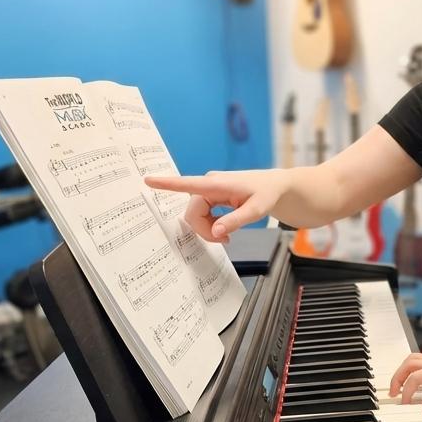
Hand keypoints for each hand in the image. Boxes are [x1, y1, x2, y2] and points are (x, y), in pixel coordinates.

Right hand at [144, 170, 287, 240]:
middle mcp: (208, 185)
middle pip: (192, 212)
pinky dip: (210, 225)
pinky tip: (224, 230)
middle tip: (225, 241)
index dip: (167, 184)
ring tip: (227, 236)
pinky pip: (202, 215)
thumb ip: (236, 221)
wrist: (273, 186)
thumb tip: (216, 232)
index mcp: (217, 184)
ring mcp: (208, 191)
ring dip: (207, 229)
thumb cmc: (266, 194)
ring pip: (196, 216)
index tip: (148, 180)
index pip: (188, 183)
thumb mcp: (256, 210)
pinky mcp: (211, 197)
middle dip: (204, 230)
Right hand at [389, 353, 421, 411]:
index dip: (406, 392)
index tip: (405, 405)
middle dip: (397, 377)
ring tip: (398, 388)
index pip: (415, 377)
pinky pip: (420, 363)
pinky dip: (411, 371)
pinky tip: (413, 385)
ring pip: (413, 360)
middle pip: (409, 363)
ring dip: (402, 372)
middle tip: (393, 394)